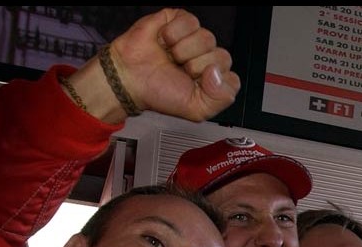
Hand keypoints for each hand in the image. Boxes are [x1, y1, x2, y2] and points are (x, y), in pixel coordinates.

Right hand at [109, 8, 239, 121]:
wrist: (129, 79)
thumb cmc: (158, 92)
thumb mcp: (196, 110)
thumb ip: (221, 98)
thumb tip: (218, 72)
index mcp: (213, 80)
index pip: (232, 80)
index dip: (214, 84)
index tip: (195, 86)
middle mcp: (207, 58)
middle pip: (222, 57)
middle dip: (196, 67)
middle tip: (179, 71)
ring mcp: (195, 38)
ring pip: (207, 39)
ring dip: (183, 51)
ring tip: (170, 57)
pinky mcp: (181, 21)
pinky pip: (191, 22)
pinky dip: (174, 34)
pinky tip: (164, 43)